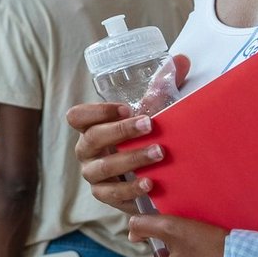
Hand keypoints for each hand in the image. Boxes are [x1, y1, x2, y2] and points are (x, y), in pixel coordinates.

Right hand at [69, 55, 185, 213]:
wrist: (152, 178)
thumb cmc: (145, 140)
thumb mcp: (152, 113)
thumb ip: (162, 88)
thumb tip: (181, 60)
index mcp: (91, 128)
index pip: (76, 116)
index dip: (98, 111)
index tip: (127, 106)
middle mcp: (87, 151)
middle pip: (93, 138)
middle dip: (122, 131)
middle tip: (150, 125)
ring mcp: (94, 176)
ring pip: (103, 168)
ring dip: (131, 159)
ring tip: (159, 153)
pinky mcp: (106, 197)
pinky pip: (112, 195)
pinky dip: (131, 189)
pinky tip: (151, 183)